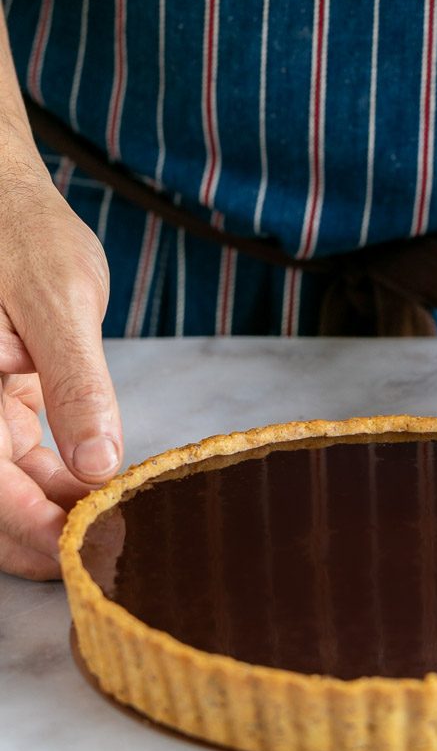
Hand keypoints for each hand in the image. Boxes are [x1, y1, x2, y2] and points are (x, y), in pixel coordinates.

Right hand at [0, 173, 121, 578]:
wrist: (2, 192)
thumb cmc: (18, 228)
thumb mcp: (58, 298)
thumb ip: (76, 383)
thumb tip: (98, 463)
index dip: (28, 531)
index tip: (81, 558)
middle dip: (39, 538)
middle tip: (104, 556)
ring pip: (7, 484)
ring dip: (53, 514)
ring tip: (112, 530)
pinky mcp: (3, 400)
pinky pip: (23, 456)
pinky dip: (59, 480)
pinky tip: (100, 493)